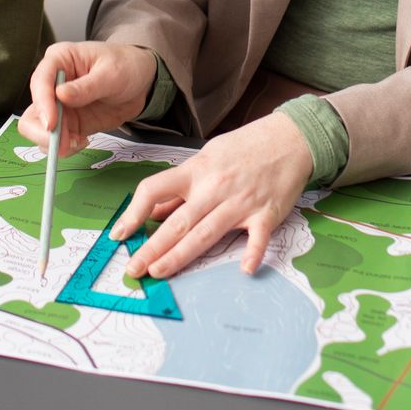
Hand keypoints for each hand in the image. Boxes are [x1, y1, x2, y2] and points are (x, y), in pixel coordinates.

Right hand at [16, 40, 158, 155]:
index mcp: (59, 60)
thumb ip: (87, 86)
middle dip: (42, 131)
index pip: (40, 81)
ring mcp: (59, 106)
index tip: (51, 124)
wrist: (141, 82)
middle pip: (32, 111)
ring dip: (54, 143)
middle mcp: (53, 84)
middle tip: (63, 143)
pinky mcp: (68, 123)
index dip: (42, 104)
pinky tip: (83, 141)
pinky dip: (66, 147)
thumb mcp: (111, 73)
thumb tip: (60, 95)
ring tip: (80, 142)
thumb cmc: (126, 65)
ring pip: (40, 130)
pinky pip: (57, 140)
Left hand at [111, 113, 312, 279]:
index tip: (120, 233)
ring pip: (206, 233)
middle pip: (177, 222)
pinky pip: (258, 238)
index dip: (133, 212)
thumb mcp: (207, 158)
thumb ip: (182, 187)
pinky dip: (253, 253)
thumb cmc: (246, 147)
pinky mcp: (266, 214)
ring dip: (180, 256)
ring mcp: (240, 202)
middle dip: (152, 247)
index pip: (155, 190)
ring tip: (159, 272)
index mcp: (196, 171)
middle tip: (134, 269)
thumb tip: (154, 213)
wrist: (290, 138)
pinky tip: (245, 270)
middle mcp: (214, 187)